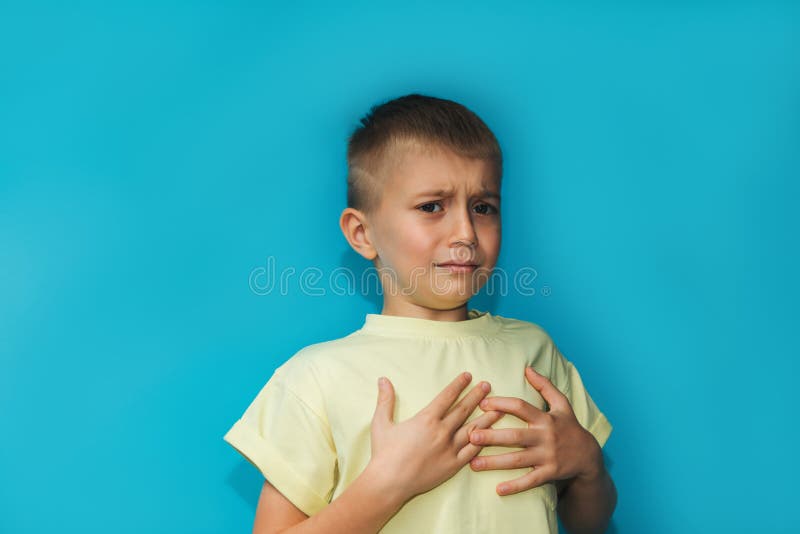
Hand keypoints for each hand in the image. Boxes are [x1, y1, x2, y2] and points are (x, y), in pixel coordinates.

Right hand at [368, 372, 504, 501]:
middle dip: (476, 396)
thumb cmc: (384, 453)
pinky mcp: (453, 465)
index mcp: (426, 419)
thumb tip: (382, 379)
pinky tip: (490, 436)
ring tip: (498, 409)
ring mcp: (449, 449)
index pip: (447, 397)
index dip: (458, 385)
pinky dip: (482, 442)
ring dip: (486, 418)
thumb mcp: (382, 423)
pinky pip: (472, 451)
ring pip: (473, 430)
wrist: (389, 482)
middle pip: (463, 410)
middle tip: (487, 386)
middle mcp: (442, 431)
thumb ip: (385, 400)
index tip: (468, 376)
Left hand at [468, 366, 602, 495]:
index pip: (521, 407)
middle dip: (492, 436)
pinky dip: (515, 486)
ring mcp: (548, 457)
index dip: (502, 404)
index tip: (483, 404)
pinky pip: (530, 481)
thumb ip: (545, 385)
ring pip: (518, 460)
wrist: (589, 456)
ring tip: (473, 464)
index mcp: (545, 418)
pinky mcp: (550, 473)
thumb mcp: (562, 404)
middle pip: (515, 436)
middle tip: (470, 436)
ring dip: (494, 463)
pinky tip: (498, 490)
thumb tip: (527, 368)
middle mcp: (546, 437)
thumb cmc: (569, 426)